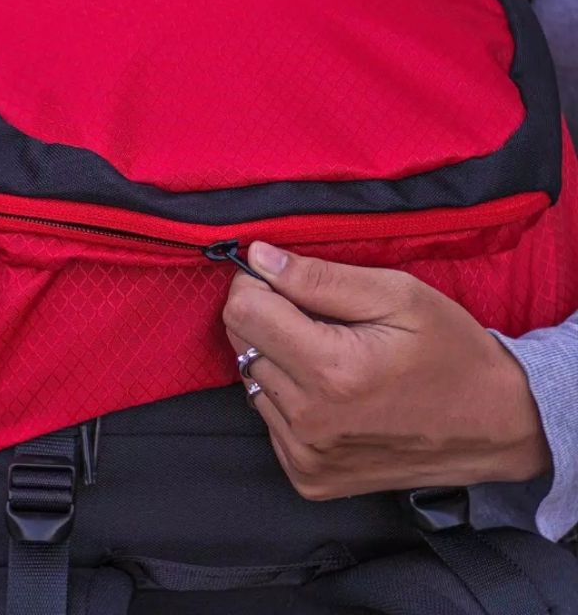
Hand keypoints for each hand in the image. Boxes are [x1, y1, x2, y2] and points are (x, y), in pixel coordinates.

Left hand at [223, 242, 549, 498]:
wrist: (492, 428)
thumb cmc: (451, 352)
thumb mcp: (398, 295)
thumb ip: (320, 278)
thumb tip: (259, 257)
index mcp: (332, 371)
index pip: (243, 310)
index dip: (256, 282)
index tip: (282, 278)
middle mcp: (309, 421)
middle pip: (240, 343)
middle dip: (265, 315)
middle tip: (313, 314)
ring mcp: (305, 455)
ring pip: (249, 378)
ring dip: (275, 356)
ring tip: (327, 352)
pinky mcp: (306, 476)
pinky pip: (267, 416)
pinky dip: (286, 393)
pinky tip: (327, 388)